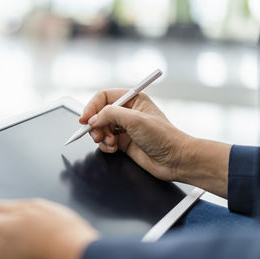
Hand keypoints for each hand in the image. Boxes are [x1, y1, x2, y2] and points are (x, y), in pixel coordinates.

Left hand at [0, 199, 98, 258]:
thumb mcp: (30, 206)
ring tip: (35, 232)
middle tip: (23, 220)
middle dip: (2, 228)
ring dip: (13, 240)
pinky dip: (21, 251)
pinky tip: (37, 244)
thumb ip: (1, 207)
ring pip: (2, 247)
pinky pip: (12, 257)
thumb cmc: (56, 230)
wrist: (75, 253)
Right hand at [80, 89, 230, 196]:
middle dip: (96, 125)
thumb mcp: (135, 120)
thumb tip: (93, 119)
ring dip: (101, 137)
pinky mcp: (123, 142)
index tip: (85, 119)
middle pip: (99, 114)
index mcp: (133, 99)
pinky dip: (105, 146)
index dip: (92, 107)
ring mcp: (125, 128)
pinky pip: (105, 141)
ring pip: (101, 128)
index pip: (104, 97)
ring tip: (111, 143)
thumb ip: (111, 114)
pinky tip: (114, 149)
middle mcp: (127, 112)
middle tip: (98, 135)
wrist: (175, 160)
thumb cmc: (164, 137)